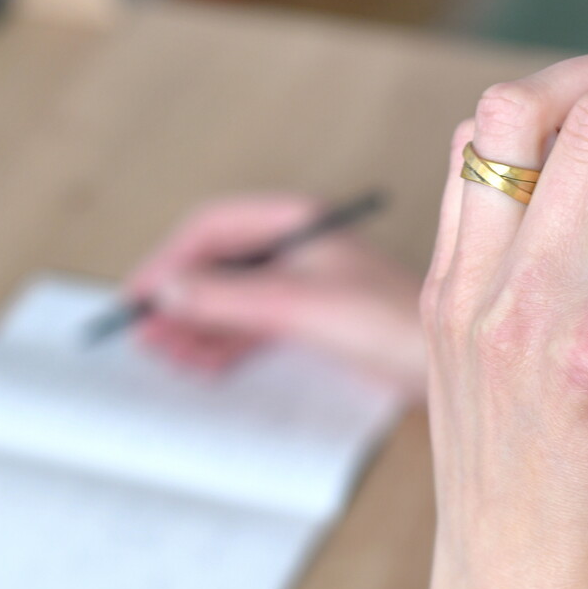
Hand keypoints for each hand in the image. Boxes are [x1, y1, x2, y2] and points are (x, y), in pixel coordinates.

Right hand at [124, 194, 426, 398]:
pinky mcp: (309, 321)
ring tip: (166, 354)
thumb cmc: (393, 323)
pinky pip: (248, 326)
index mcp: (296, 223)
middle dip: (177, 297)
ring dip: (194, 324)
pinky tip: (200, 363)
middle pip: (216, 263)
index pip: (214, 227)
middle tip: (143, 334)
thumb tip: (166, 292)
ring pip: (228, 298)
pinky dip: (220, 342)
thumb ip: (230, 298)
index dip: (170, 258)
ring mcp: (301, 285)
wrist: (447, 365)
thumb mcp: (300, 306)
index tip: (140, 295)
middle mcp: (295, 248)